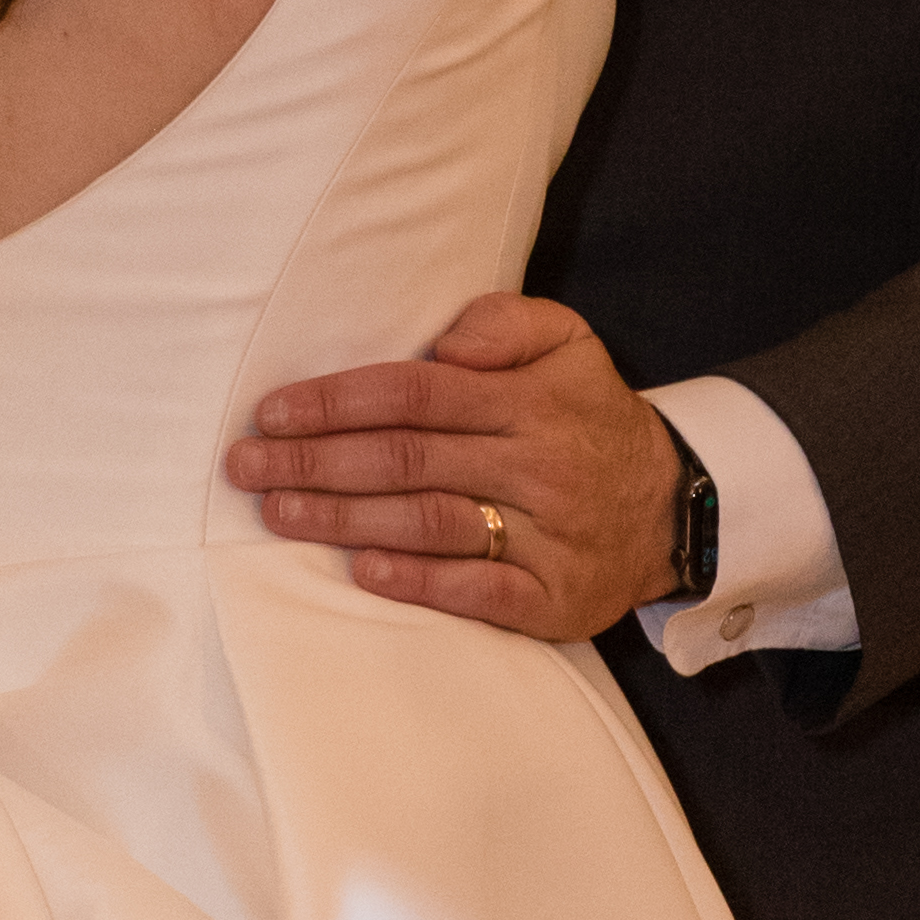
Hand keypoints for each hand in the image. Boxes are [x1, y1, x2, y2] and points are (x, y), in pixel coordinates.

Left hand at [225, 294, 678, 641]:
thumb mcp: (569, 341)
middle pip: (408, 459)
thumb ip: (506, 323)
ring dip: (345, 520)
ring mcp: (547, 535)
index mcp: (530, 401)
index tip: (272, 412)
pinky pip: (480, 591)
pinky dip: (419, 581)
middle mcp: (536, 465)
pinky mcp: (553, 597)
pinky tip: (364, 570)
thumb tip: (445, 342)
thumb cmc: (590, 416)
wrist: (674, 505)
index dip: (338, 402)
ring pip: (431, 522)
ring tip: (278, 513)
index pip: (417, 394)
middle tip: (245, 467)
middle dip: (316, 462)